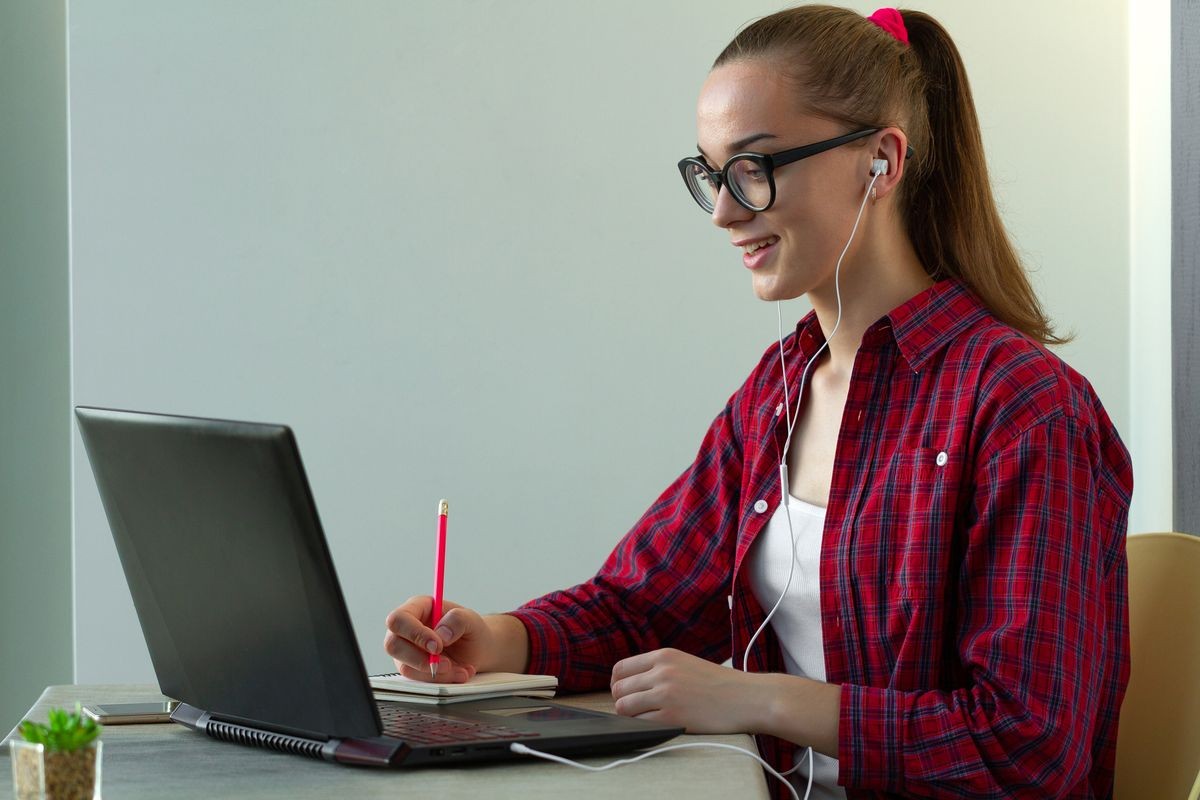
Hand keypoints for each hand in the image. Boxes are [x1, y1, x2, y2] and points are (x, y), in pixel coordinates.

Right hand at [383, 596, 491, 683]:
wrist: (479, 650)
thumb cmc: (471, 629)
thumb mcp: (471, 620)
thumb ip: (457, 620)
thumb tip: (441, 634)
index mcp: (417, 608)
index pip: (399, 619)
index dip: (414, 634)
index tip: (437, 646)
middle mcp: (407, 629)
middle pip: (392, 645)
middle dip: (420, 659)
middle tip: (447, 663)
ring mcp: (407, 650)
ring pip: (406, 666)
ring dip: (436, 672)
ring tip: (461, 668)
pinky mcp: (414, 668)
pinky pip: (418, 679)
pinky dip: (441, 679)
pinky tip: (459, 672)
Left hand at [609, 648, 765, 733]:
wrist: (748, 698)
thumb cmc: (720, 684)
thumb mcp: (686, 663)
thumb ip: (660, 668)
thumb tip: (631, 683)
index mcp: (664, 656)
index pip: (621, 669)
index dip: (619, 685)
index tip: (626, 694)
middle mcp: (661, 672)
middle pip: (619, 689)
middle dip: (623, 702)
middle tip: (637, 710)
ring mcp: (665, 694)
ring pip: (624, 707)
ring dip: (630, 717)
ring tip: (648, 719)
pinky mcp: (672, 716)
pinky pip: (640, 724)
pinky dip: (644, 728)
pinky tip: (658, 726)